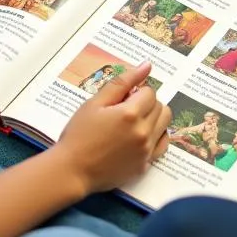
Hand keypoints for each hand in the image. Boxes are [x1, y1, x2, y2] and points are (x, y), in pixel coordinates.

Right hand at [54, 62, 170, 193]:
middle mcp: (143, 132)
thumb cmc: (79, 134)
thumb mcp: (95, 102)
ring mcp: (146, 151)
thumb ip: (123, 82)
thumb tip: (146, 66)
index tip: (123, 98)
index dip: (137, 91)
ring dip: (153, 118)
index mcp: (130, 114)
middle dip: (146, 103)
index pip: (150, 92)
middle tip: (126, 109)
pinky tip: (139, 136)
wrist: (72, 170)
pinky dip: (156, 136)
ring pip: (165, 123)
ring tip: (132, 122)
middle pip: (160, 106)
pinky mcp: (145, 165)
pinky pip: (162, 144)